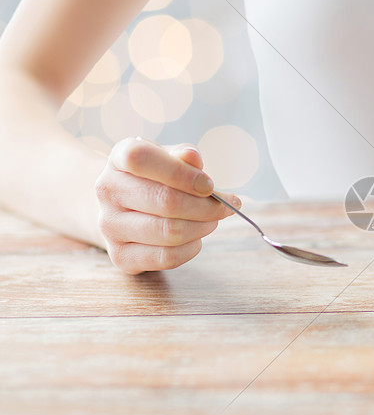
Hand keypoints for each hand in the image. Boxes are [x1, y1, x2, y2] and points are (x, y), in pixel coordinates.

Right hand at [95, 137, 237, 273]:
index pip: (141, 159)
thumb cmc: (155, 178)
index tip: (209, 185)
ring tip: (212, 220)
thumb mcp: (169, 158)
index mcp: (119, 158)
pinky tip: (196, 238)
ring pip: (170, 232)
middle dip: (206, 206)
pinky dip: (192, 248)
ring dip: (203, 227)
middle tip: (224, 206)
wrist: (125, 207)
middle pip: (165, 201)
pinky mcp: (121, 256)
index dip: (181, 173)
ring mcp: (109, 226)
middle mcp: (107, 191)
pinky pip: (167, 257)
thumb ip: (183, 157)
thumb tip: (192, 158)